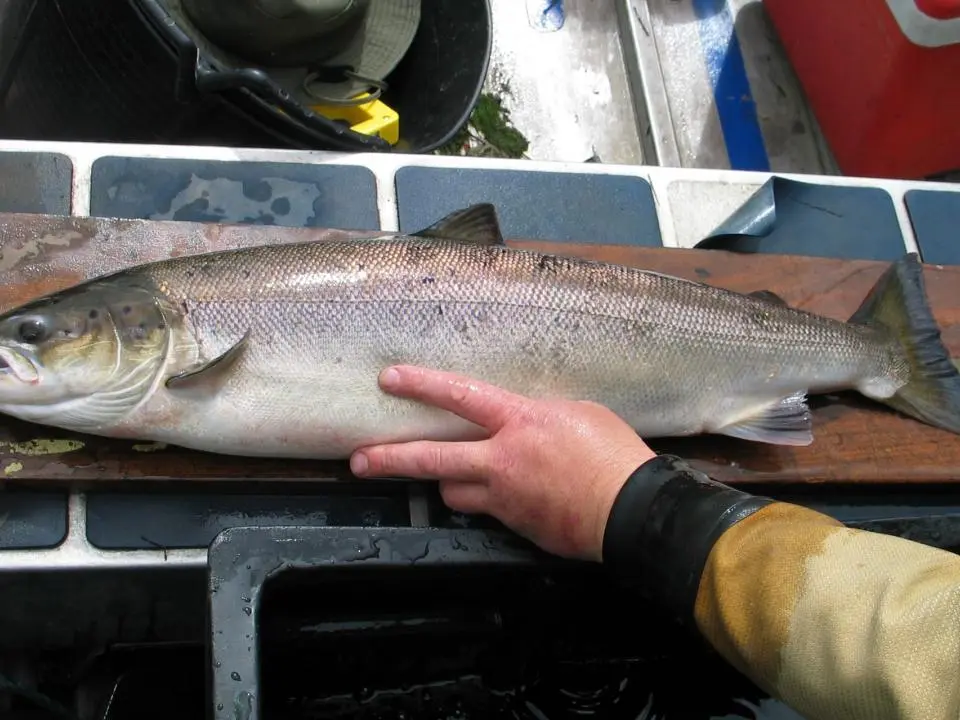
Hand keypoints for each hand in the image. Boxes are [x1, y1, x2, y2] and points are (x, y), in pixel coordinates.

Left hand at [349, 365, 656, 561]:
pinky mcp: (514, 524)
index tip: (390, 379)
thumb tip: (524, 422)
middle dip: (391, 458)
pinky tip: (505, 498)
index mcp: (520, 421)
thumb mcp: (579, 414)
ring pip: (452, 492)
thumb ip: (539, 416)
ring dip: (447, 483)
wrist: (631, 512)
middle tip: (359, 459)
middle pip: (433, 459)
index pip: (460, 396)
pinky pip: (486, 511)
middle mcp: (502, 459)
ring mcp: (505, 496)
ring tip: (449, 477)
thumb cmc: (613, 456)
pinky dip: (485, 501)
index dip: (422, 385)